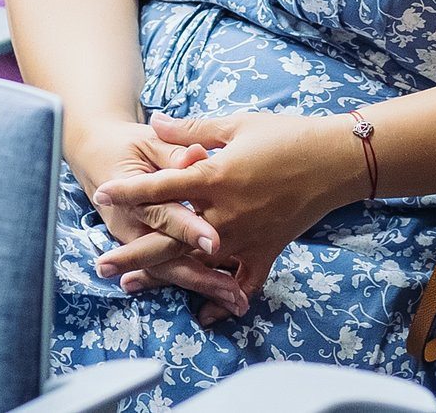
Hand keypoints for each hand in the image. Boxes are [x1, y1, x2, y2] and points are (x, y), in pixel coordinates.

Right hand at [65, 119, 244, 315]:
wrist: (94, 156)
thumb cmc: (127, 146)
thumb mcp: (148, 141)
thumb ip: (173, 152)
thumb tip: (197, 155)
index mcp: (133, 196)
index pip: (164, 215)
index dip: (188, 229)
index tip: (214, 242)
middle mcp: (133, 226)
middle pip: (168, 257)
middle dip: (201, 276)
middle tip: (233, 290)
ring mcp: (137, 242)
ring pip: (170, 271)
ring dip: (203, 287)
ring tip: (236, 301)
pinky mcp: (144, 249)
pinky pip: (171, 270)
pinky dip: (197, 284)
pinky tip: (225, 299)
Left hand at [92, 111, 367, 323]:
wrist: (334, 161)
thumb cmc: (286, 135)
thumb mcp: (236, 125)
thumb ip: (191, 130)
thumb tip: (155, 121)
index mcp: (216, 177)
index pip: (163, 187)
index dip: (129, 191)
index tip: (101, 196)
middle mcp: (226, 214)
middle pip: (169, 238)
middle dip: (133, 252)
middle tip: (101, 265)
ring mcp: (245, 237)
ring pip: (196, 264)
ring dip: (163, 276)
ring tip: (131, 285)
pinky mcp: (266, 251)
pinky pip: (241, 284)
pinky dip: (222, 300)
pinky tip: (203, 314)